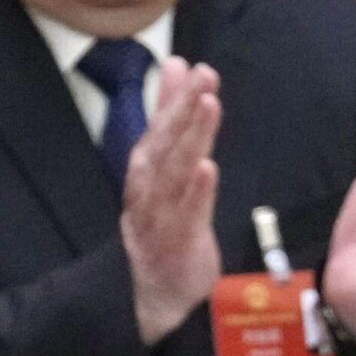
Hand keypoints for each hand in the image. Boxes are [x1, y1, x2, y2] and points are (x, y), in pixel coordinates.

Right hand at [122, 56, 221, 345]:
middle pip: (167, 142)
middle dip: (184, 108)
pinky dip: (197, 192)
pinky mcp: (176, 242)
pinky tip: (208, 168)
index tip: (196, 67)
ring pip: (176, 171)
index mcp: (147, 165)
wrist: (153, 292)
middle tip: (204, 76)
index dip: (177, 97)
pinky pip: (187, 214)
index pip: (162, 126)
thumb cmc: (162, 220)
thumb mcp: (165, 161)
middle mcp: (149, 186)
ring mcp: (160, 214)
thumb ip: (168, 113)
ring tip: (208, 106)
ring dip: (192, 138)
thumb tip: (176, 63)